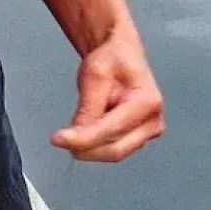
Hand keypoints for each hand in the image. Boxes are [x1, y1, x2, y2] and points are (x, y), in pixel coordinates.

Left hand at [51, 23, 163, 161]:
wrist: (121, 56)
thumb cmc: (112, 60)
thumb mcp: (94, 75)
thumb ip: (87, 108)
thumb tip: (76, 136)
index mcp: (147, 102)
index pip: (111, 130)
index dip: (82, 138)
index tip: (58, 139)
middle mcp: (152, 121)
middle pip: (114, 150)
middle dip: (84, 147)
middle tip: (60, 138)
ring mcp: (147, 133)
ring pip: (112, 153)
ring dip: (89, 145)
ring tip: (82, 118)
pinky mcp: (137, 139)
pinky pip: (111, 150)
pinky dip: (95, 143)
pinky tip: (89, 126)